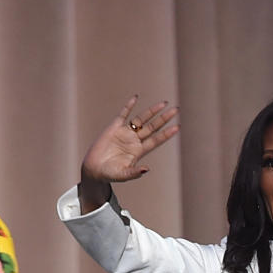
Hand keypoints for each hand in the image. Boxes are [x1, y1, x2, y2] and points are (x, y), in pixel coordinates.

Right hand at [79, 96, 179, 210]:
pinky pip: (123, 114)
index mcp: (139, 151)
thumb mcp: (123, 175)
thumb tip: (146, 169)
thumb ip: (134, 173)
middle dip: (164, 119)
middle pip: (153, 127)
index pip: (156, 140)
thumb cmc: (110, 174)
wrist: (95, 169)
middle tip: (176, 110)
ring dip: (152, 111)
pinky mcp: (114, 127)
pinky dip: (129, 106)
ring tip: (164, 103)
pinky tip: (136, 98)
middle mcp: (134, 140)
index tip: (177, 127)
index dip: (166, 134)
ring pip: (141, 119)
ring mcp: (125, 132)